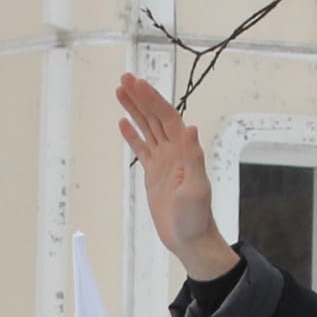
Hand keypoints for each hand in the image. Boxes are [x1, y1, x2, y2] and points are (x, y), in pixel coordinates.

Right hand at [116, 74, 241, 279]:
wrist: (190, 239)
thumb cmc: (196, 217)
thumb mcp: (196, 188)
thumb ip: (194, 158)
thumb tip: (191, 128)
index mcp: (184, 151)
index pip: (166, 117)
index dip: (152, 99)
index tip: (137, 83)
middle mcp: (174, 151)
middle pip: (154, 117)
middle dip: (140, 97)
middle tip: (124, 78)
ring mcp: (163, 161)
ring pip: (146, 129)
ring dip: (134, 110)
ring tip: (119, 91)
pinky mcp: (154, 174)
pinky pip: (141, 149)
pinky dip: (132, 135)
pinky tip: (123, 122)